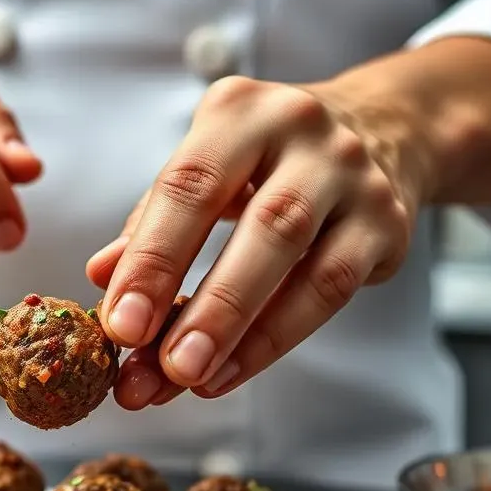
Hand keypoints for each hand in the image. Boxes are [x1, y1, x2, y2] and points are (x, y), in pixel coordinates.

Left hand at [86, 75, 426, 407]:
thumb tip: (103, 275)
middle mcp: (303, 131)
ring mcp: (355, 178)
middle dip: (204, 305)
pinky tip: (229, 373)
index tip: (119, 325)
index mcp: (239, 110)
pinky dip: (275, 339)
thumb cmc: (264, 160)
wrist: (376, 130)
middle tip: (157, 368)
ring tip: (189, 380)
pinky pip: (332, 291)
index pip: (187, 186)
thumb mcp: (205, 168)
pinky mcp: (388, 224)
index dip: (150, 260)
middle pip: (258, 225)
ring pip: (301, 263)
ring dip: (241, 332)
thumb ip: (152, 221)